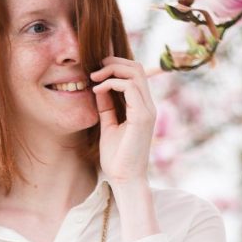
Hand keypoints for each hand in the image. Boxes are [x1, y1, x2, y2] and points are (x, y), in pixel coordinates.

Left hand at [90, 50, 156, 185]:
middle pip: (137, 67)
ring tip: (93, 78)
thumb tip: (100, 87)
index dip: (116, 66)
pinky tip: (97, 91)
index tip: (96, 72)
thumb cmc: (117, 157)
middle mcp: (148, 105)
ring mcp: (147, 110)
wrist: (125, 178)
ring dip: (111, 70)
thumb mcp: (109, 125)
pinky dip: (111, 83)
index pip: (135, 74)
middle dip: (114, 62)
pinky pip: (129, 87)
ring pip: (135, 72)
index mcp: (142, 107)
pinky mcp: (142, 117)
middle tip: (94, 70)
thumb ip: (107, 106)